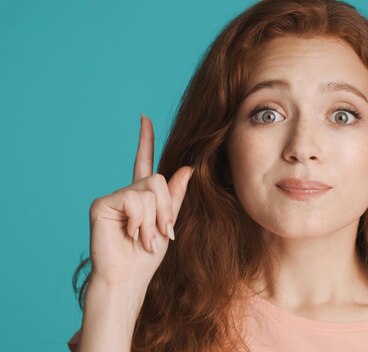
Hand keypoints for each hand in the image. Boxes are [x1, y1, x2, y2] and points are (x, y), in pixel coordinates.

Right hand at [88, 113, 192, 290]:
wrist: (128, 278)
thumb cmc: (146, 257)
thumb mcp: (168, 224)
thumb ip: (175, 197)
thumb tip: (187, 167)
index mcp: (142, 196)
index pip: (144, 162)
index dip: (145, 140)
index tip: (144, 118)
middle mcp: (126, 192)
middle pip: (158, 180)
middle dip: (166, 210)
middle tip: (161, 235)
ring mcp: (113, 197)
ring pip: (148, 190)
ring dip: (153, 220)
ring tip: (144, 239)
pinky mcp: (101, 204)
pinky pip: (134, 199)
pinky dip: (140, 220)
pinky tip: (131, 234)